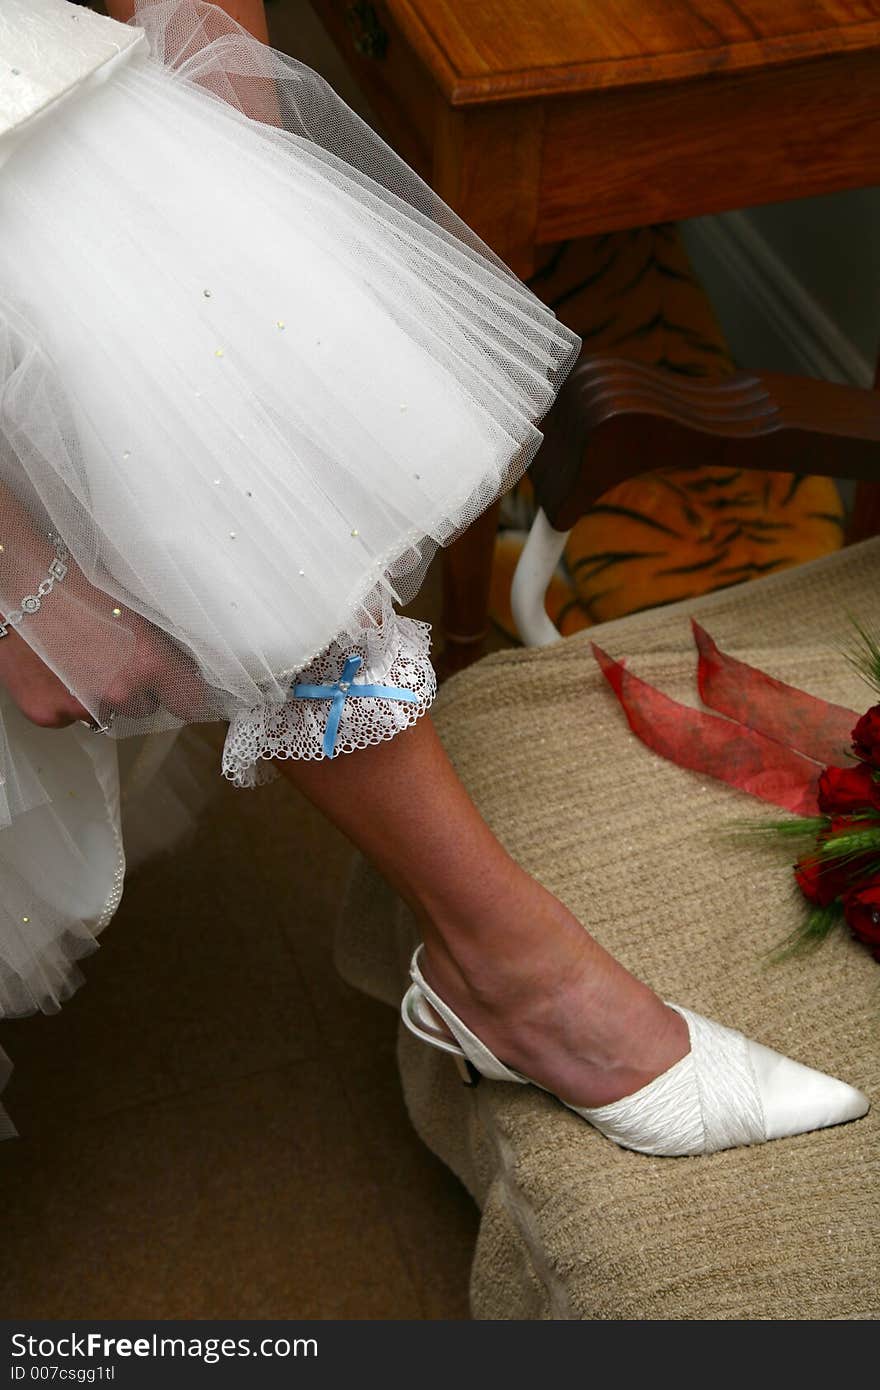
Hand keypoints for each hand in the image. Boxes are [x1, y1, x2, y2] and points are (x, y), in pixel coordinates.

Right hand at [0, 599, 211, 729]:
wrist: (17, 585)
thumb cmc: (73, 586)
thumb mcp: (132, 611)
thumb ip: (156, 646)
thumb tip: (174, 663)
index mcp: (149, 662)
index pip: (188, 701)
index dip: (183, 693)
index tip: (180, 690)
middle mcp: (119, 691)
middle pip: (144, 709)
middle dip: (135, 690)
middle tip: (113, 660)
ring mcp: (82, 707)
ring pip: (104, 715)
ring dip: (98, 697)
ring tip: (78, 660)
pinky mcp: (48, 714)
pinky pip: (68, 716)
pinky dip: (64, 699)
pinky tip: (54, 669)